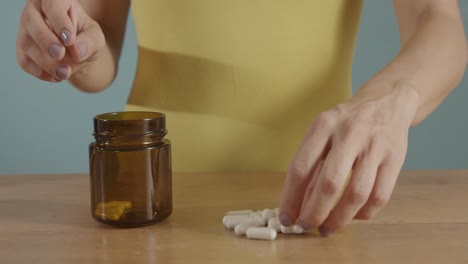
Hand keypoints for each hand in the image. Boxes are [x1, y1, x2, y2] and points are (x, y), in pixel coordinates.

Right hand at [16, 0, 104, 81]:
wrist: (77, 51)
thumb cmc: (85, 36)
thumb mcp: (95, 36)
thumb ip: (90, 41)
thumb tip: (78, 51)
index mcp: (55, 0)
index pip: (52, 4)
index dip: (58, 20)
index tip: (69, 39)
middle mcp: (35, 11)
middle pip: (31, 21)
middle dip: (45, 40)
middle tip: (60, 54)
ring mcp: (25, 31)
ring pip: (27, 43)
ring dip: (45, 61)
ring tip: (66, 73)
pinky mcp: (23, 51)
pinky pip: (26, 62)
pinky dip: (42, 72)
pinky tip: (58, 76)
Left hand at [278, 84, 418, 235]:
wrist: (387, 101)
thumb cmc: (345, 123)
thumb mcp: (322, 131)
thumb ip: (311, 163)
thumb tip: (298, 204)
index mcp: (323, 125)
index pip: (301, 168)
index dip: (291, 198)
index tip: (286, 218)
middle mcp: (349, 133)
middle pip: (329, 184)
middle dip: (315, 212)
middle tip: (307, 226)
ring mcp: (374, 146)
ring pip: (357, 194)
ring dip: (340, 218)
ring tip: (328, 228)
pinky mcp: (395, 158)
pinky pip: (380, 195)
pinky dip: (364, 213)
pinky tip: (353, 217)